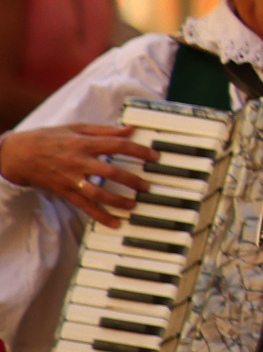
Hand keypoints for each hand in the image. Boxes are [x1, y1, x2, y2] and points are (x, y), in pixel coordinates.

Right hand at [3, 122, 152, 230]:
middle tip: (147, 186)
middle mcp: (79, 161)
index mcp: (84, 143)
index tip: (155, 157)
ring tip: (134, 205)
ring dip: (118, 200)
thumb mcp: (75, 128)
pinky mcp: (65, 191)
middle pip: (110, 171)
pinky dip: (100, 216)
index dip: (139, 150)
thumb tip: (129, 129)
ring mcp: (71, 178)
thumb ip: (104, 130)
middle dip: (132, 180)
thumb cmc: (49, 138)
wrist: (18, 154)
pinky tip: (115, 223)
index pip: (117, 145)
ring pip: (98, 192)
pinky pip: (84, 206)